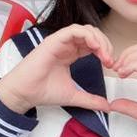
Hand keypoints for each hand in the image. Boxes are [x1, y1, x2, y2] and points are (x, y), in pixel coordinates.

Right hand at [0, 24, 114, 112]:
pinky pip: (74, 30)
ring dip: (99, 40)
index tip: (111, 65)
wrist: (25, 94)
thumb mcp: (74, 96)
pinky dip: (87, 36)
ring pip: (85, 30)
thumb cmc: (43, 92)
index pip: (93, 45)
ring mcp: (60, 42)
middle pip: (93, 35)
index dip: (105, 51)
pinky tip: (94, 47)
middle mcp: (66, 46)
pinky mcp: (54, 40)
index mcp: (71, 54)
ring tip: (104, 54)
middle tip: (110, 60)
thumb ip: (91, 100)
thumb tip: (107, 106)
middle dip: (106, 45)